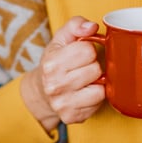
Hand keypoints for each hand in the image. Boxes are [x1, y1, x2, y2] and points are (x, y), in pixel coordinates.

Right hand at [20, 17, 105, 131]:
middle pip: (95, 69)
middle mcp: (54, 85)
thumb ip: (76, 25)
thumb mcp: (61, 38)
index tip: (81, 54)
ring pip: (99, 89)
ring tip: (86, 80)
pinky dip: (95, 97)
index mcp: (51, 63)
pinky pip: (98, 104)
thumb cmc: (56, 62)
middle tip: (83, 68)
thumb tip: (91, 27)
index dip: (88, 50)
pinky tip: (85, 93)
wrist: (42, 91)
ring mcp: (62, 104)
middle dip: (93, 66)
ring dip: (97, 83)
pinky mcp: (71, 117)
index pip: (87, 50)